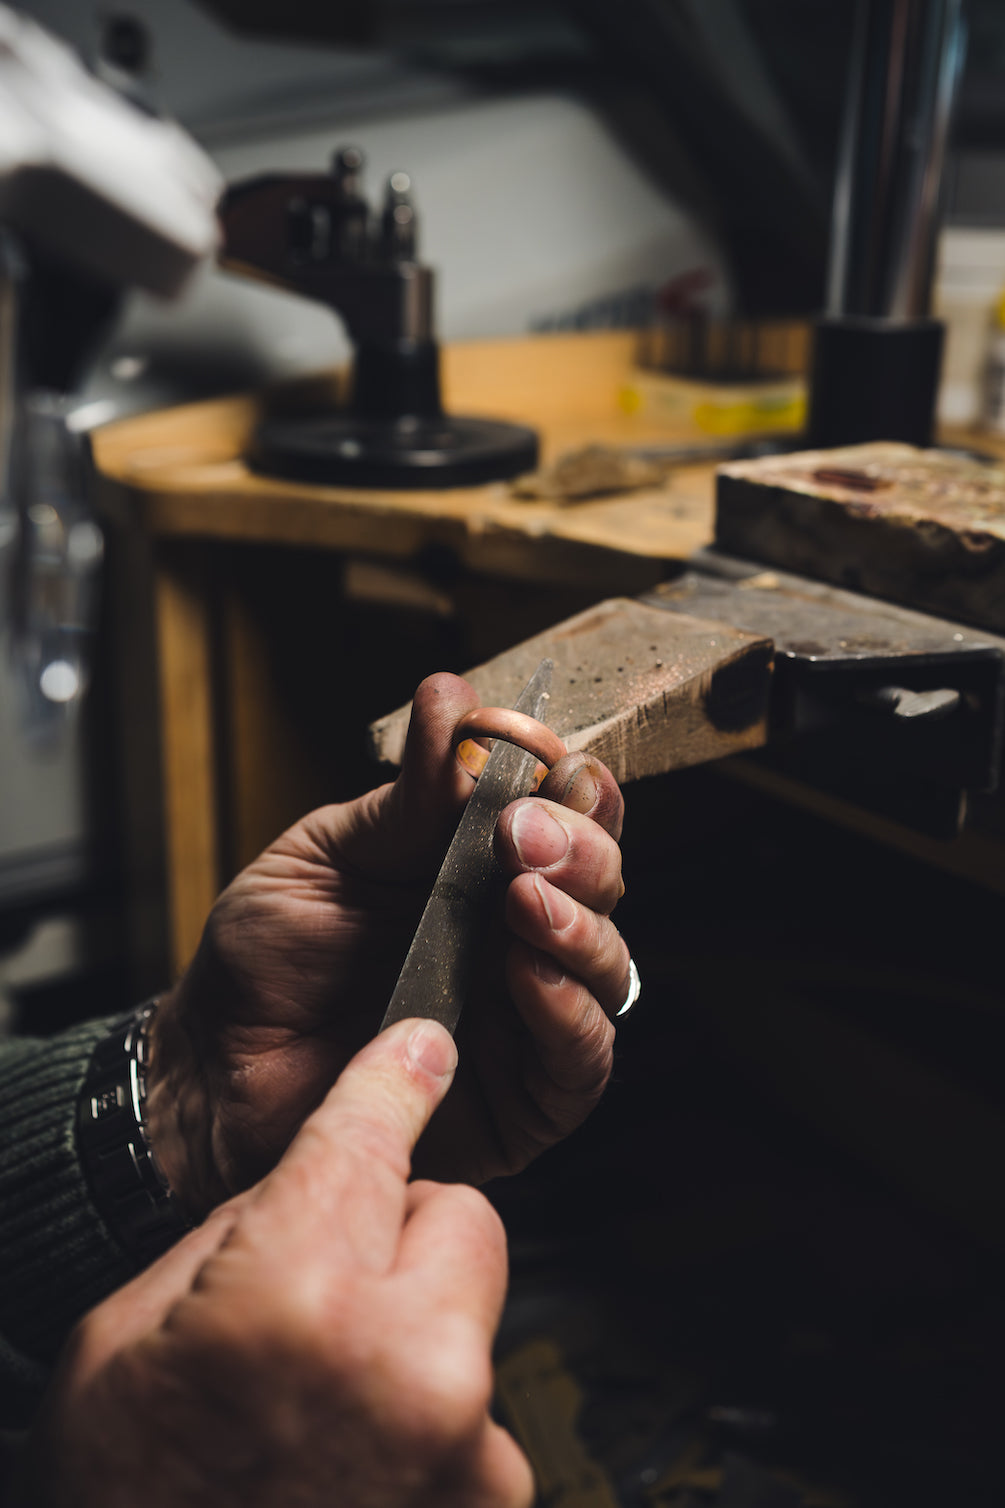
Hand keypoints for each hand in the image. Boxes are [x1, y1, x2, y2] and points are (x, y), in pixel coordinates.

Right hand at [15, 1021, 531, 1507]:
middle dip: (402, 1229)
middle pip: (459, 1212)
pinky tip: (354, 1449)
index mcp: (296, 1301)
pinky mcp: (491, 1496)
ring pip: (470, 1306)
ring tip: (325, 1395)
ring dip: (414, 1326)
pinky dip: (427, 1408)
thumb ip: (244, 1231)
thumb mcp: (130, 1331)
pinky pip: (475, 1397)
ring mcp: (463, 1444)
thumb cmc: (125, 1496)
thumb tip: (320, 1179)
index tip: (420, 1048)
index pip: (370, 1136)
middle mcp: (405, 1369)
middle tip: (327, 1285)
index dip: (391, 1079)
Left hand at [148, 673, 629, 1214]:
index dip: (574, 787)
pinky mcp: (522, 1101)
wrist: (214, 1072)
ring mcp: (525, 1019)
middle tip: (520, 832)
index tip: (547, 765)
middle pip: (602, 881)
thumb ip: (402, 800)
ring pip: (607, 966)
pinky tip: (526, 974)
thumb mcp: (324, 858)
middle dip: (578, 847)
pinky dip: (568, 1012)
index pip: (566, 817)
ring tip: (524, 898)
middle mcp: (516, 938)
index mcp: (478, 870)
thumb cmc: (266, 961)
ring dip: (580, 923)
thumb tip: (449, 699)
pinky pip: (578, 1060)